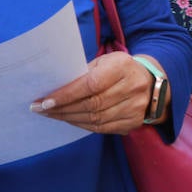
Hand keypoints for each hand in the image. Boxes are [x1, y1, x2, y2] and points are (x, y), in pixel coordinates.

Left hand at [32, 51, 154, 134]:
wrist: (150, 81)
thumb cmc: (119, 69)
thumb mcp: (104, 62)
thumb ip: (83, 73)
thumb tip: (54, 89)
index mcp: (123, 67)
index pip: (91, 84)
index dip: (67, 95)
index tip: (45, 101)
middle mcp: (132, 87)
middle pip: (92, 104)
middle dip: (63, 109)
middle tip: (41, 110)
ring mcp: (136, 107)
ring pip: (96, 119)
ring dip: (69, 119)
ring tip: (52, 115)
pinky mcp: (134, 122)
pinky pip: (102, 128)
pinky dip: (82, 125)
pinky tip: (70, 120)